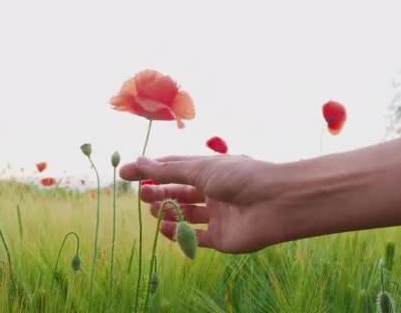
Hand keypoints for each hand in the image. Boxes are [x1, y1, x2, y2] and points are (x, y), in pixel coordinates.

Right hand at [119, 155, 288, 252]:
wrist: (274, 203)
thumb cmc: (240, 177)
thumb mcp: (199, 169)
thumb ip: (167, 170)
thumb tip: (138, 161)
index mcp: (211, 170)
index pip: (176, 168)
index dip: (151, 170)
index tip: (126, 173)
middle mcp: (215, 191)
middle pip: (180, 192)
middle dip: (160, 193)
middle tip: (142, 195)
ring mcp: (218, 215)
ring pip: (186, 215)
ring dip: (168, 213)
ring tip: (154, 209)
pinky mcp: (222, 237)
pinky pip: (196, 238)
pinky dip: (180, 235)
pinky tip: (165, 229)